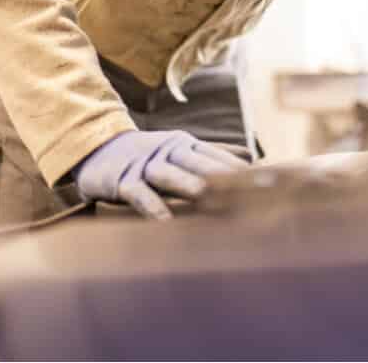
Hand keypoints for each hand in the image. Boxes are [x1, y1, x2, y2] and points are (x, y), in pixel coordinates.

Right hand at [73, 130, 247, 219]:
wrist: (97, 149)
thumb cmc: (147, 157)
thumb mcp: (180, 152)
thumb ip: (212, 156)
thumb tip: (251, 159)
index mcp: (186, 145)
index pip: (219, 156)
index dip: (243, 169)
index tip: (270, 180)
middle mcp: (169, 151)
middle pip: (200, 163)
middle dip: (227, 176)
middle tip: (252, 188)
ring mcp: (146, 165)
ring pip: (170, 173)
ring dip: (188, 184)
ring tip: (207, 196)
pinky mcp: (123, 181)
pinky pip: (140, 195)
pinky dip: (152, 207)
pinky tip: (164, 222)